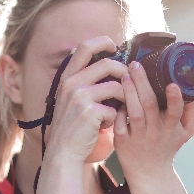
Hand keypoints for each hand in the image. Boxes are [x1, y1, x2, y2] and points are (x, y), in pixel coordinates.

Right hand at [44, 37, 126, 163]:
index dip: (102, 42)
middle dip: (124, 72)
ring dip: (124, 98)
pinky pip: (114, 109)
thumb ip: (84, 81)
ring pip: (117, 86)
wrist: (64, 152)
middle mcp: (71, 83)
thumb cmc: (73, 126)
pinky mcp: (89, 112)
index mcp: (67, 77)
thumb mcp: (71, 98)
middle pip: (108, 64)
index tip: (114, 47)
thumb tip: (110, 64)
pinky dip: (114, 118)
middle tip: (129, 83)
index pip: (84, 46)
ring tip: (118, 109)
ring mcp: (79, 97)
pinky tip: (106, 125)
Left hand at [113, 60, 193, 181]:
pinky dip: (118, 110)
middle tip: (136, 65)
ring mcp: (138, 137)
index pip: (175, 112)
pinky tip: (116, 96)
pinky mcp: (122, 142)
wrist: (150, 174)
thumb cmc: (167, 147)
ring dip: (129, 92)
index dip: (174, 99)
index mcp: (171, 128)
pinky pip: (119, 123)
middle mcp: (155, 132)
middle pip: (149, 105)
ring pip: (134, 113)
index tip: (172, 84)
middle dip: (142, 83)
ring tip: (125, 76)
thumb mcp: (185, 133)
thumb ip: (190, 113)